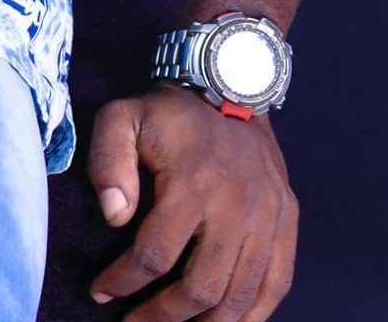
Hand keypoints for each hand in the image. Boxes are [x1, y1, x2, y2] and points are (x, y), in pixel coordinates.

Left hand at [87, 87, 297, 316]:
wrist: (229, 89)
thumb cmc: (170, 113)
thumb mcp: (122, 118)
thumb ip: (108, 162)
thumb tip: (112, 216)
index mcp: (192, 183)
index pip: (153, 255)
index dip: (123, 281)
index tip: (101, 292)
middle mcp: (236, 206)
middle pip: (199, 288)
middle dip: (161, 314)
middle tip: (135, 321)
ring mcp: (267, 218)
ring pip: (239, 296)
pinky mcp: (287, 222)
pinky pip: (275, 286)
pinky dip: (251, 315)